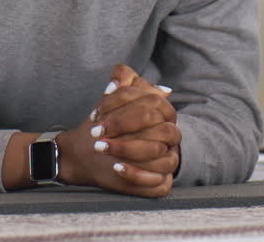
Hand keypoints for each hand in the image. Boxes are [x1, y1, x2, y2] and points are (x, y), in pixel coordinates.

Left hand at [58, 65, 179, 196]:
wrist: (92, 157)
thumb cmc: (107, 126)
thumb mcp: (113, 101)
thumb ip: (121, 80)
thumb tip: (116, 82)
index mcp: (164, 112)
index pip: (152, 102)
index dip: (121, 105)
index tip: (96, 114)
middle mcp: (171, 136)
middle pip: (159, 128)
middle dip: (124, 127)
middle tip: (96, 132)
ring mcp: (169, 159)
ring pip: (159, 154)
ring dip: (126, 150)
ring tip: (100, 147)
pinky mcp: (162, 182)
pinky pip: (157, 181)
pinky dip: (135, 174)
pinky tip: (116, 167)